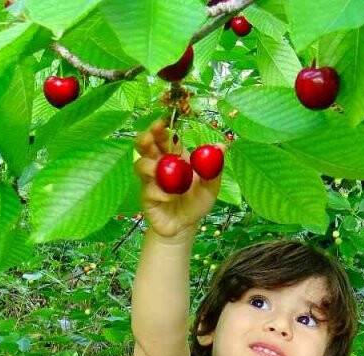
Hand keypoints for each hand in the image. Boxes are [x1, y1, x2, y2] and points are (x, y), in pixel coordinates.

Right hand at [133, 119, 221, 238]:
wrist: (186, 226)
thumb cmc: (197, 202)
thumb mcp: (211, 186)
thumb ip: (214, 167)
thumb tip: (223, 146)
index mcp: (173, 156)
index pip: (163, 136)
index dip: (160, 127)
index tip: (163, 121)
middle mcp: (158, 165)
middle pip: (144, 145)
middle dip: (145, 138)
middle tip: (150, 137)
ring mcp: (149, 181)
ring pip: (140, 165)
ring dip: (152, 167)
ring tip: (166, 175)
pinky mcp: (146, 198)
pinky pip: (148, 191)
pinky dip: (160, 192)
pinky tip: (170, 198)